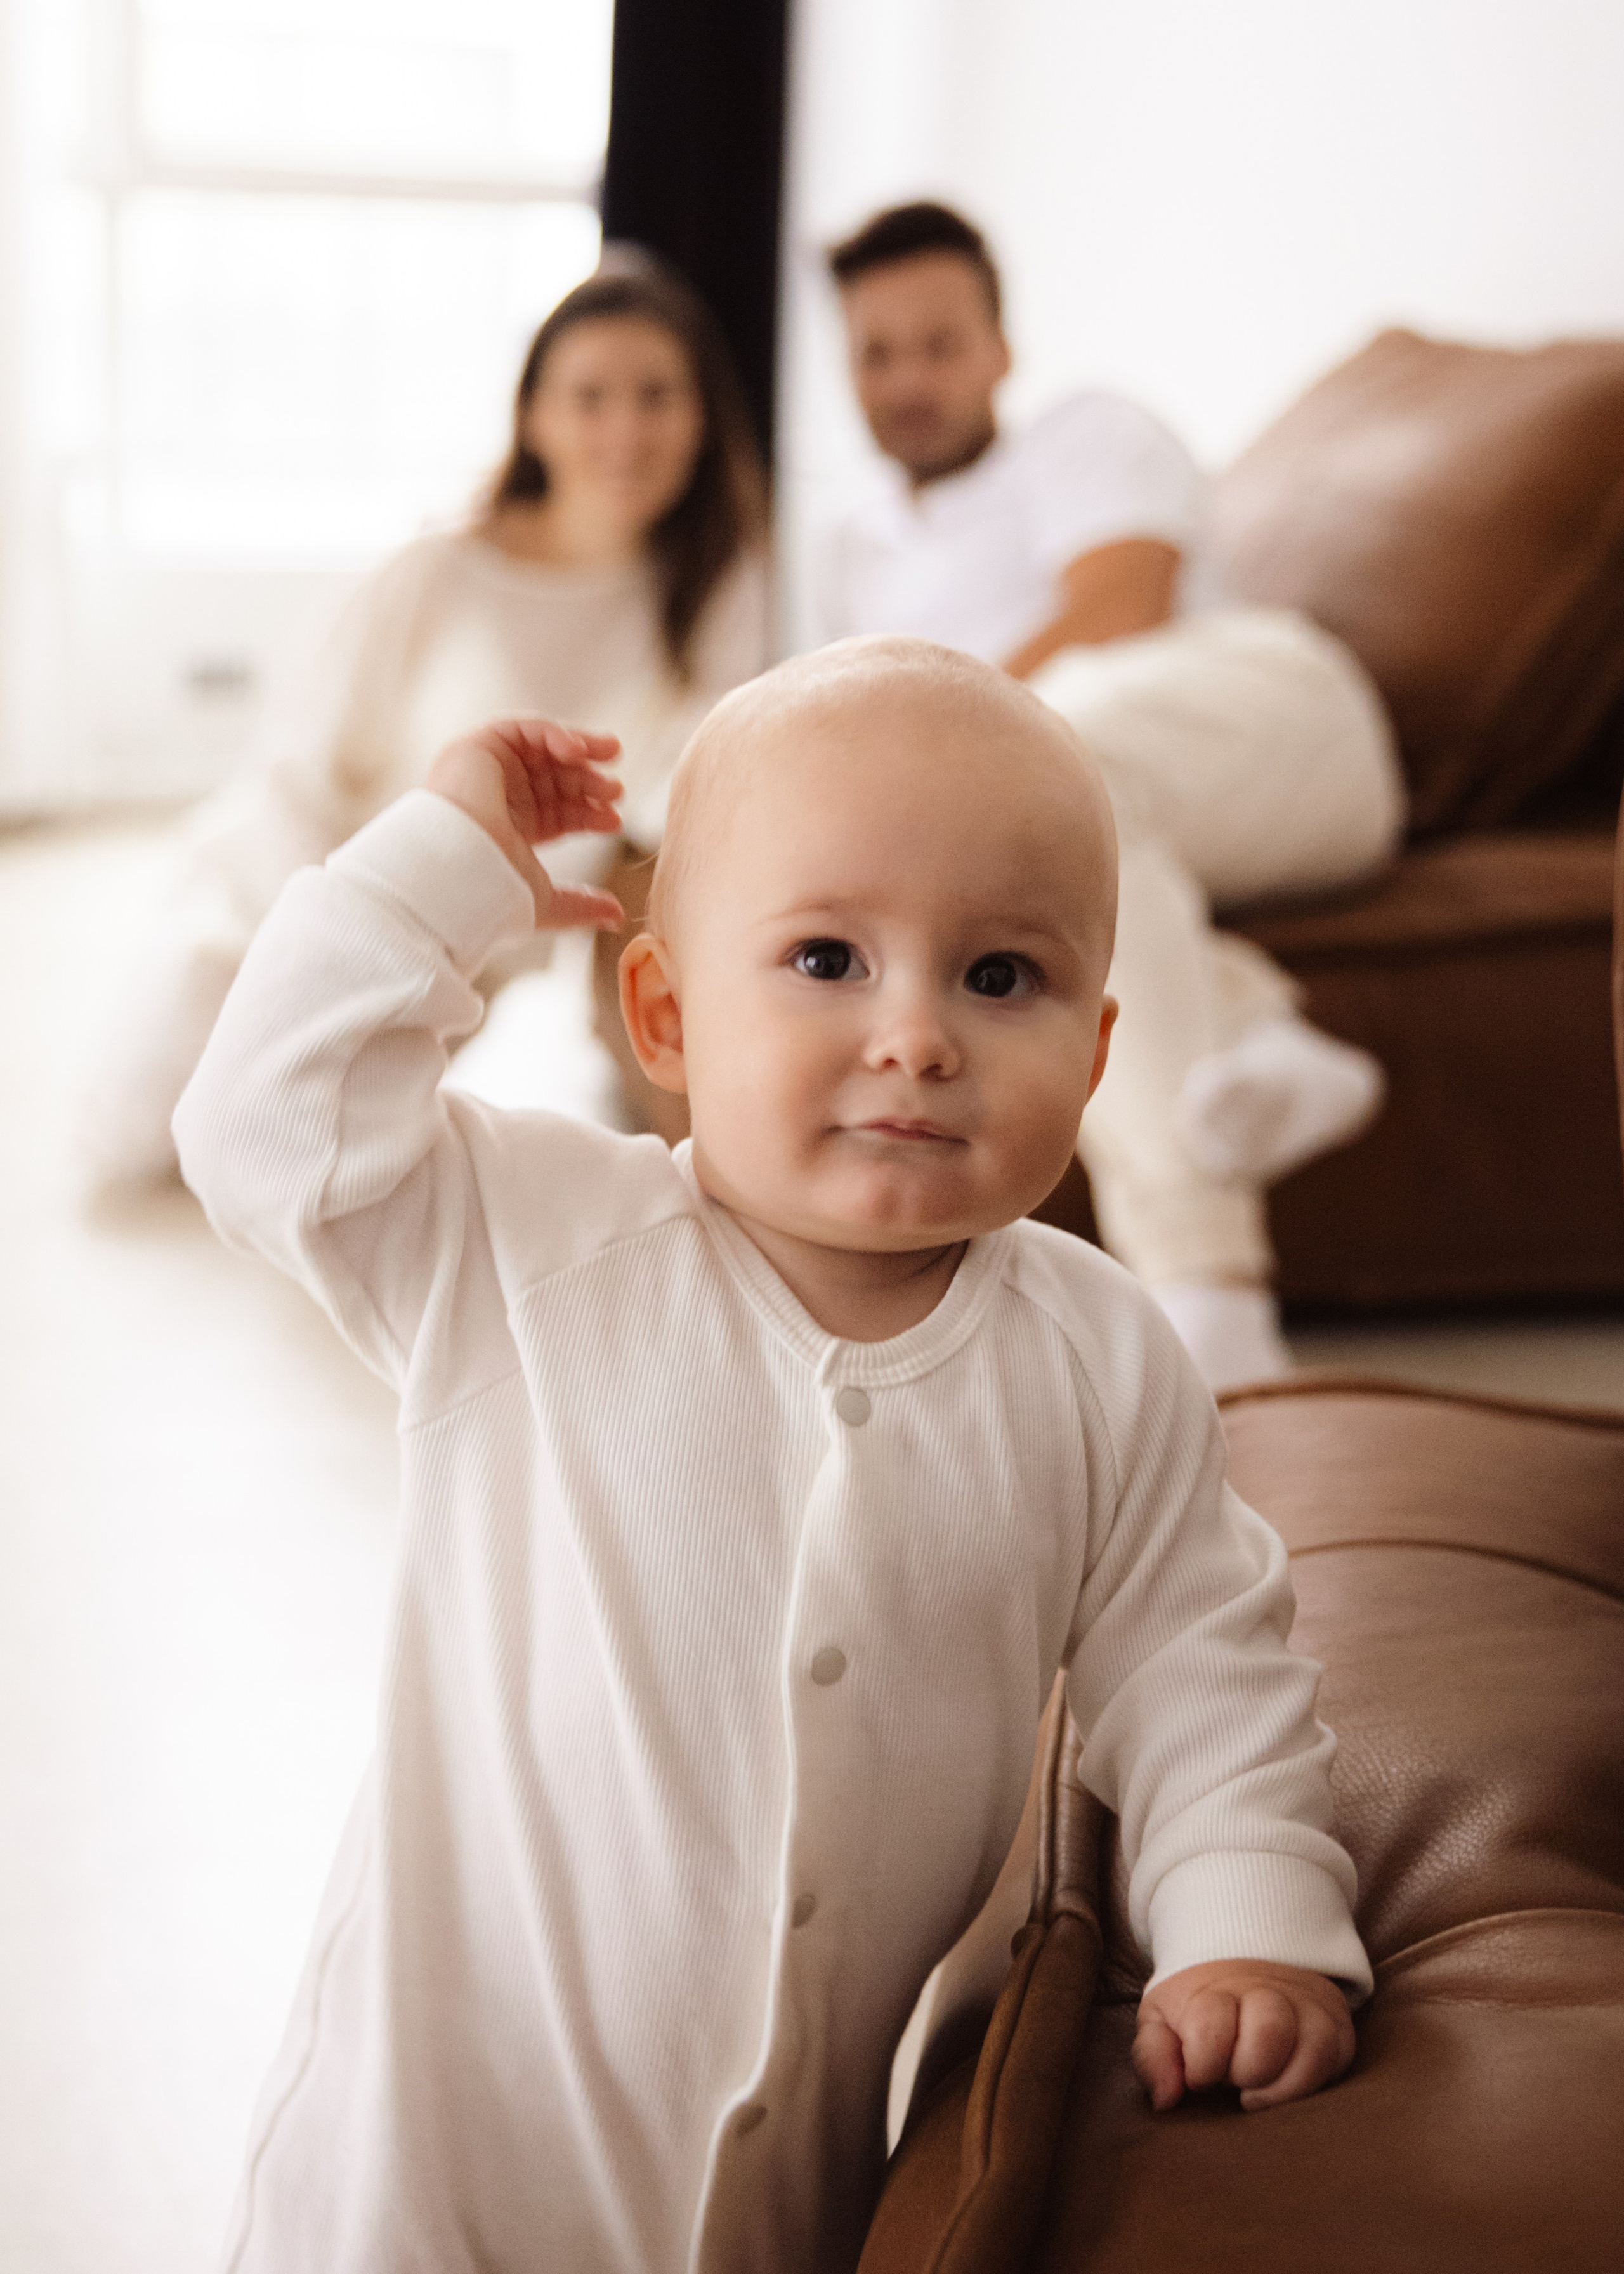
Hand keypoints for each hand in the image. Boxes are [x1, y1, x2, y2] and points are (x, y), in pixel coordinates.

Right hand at [426, 716, 625, 929]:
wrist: (456, 867)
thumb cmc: (493, 887)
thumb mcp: (546, 899)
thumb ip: (581, 905)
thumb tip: (618, 916)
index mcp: (509, 829)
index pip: (557, 813)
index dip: (588, 814)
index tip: (615, 822)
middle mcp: (496, 797)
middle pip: (554, 780)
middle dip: (588, 782)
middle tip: (616, 791)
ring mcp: (486, 770)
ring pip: (542, 751)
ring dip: (581, 751)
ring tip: (611, 755)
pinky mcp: (477, 746)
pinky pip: (523, 728)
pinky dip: (554, 733)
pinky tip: (579, 751)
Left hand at [1133, 1959, 1353, 2113]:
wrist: (1245, 1968)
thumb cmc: (1199, 2010)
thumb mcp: (1162, 2023)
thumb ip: (1154, 2057)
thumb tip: (1165, 2101)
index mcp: (1214, 1990)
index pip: (1212, 2027)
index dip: (1202, 2065)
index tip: (1197, 2077)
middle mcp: (1266, 1991)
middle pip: (1268, 2030)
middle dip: (1247, 2071)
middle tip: (1233, 2081)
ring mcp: (1306, 2005)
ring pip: (1311, 2045)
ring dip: (1281, 2085)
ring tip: (1258, 2093)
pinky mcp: (1335, 2025)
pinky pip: (1335, 2057)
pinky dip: (1309, 2084)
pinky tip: (1283, 2088)